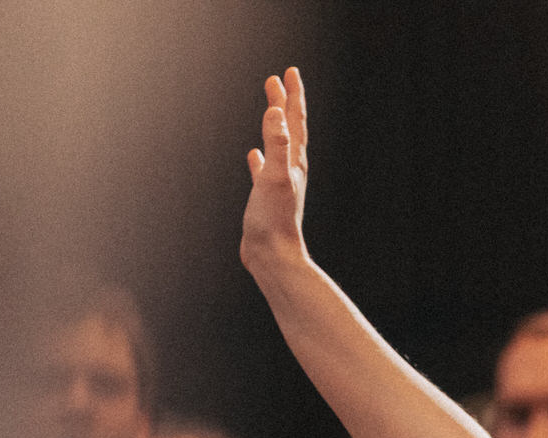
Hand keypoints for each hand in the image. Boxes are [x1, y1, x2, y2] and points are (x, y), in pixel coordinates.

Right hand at [241, 67, 310, 275]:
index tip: (289, 72)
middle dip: (284, 102)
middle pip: (288, 128)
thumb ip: (277, 144)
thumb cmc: (275, 220)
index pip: (294, 120)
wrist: (273, 256)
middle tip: (277, 79)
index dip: (292, 95)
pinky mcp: (265, 198)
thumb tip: (276, 112)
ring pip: (277, 146)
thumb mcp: (275, 176)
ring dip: (272, 125)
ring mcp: (278, 183)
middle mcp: (290, 169)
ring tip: (269, 110)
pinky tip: (253, 155)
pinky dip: (259, 159)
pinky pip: (262, 171)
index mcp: (293, 161)